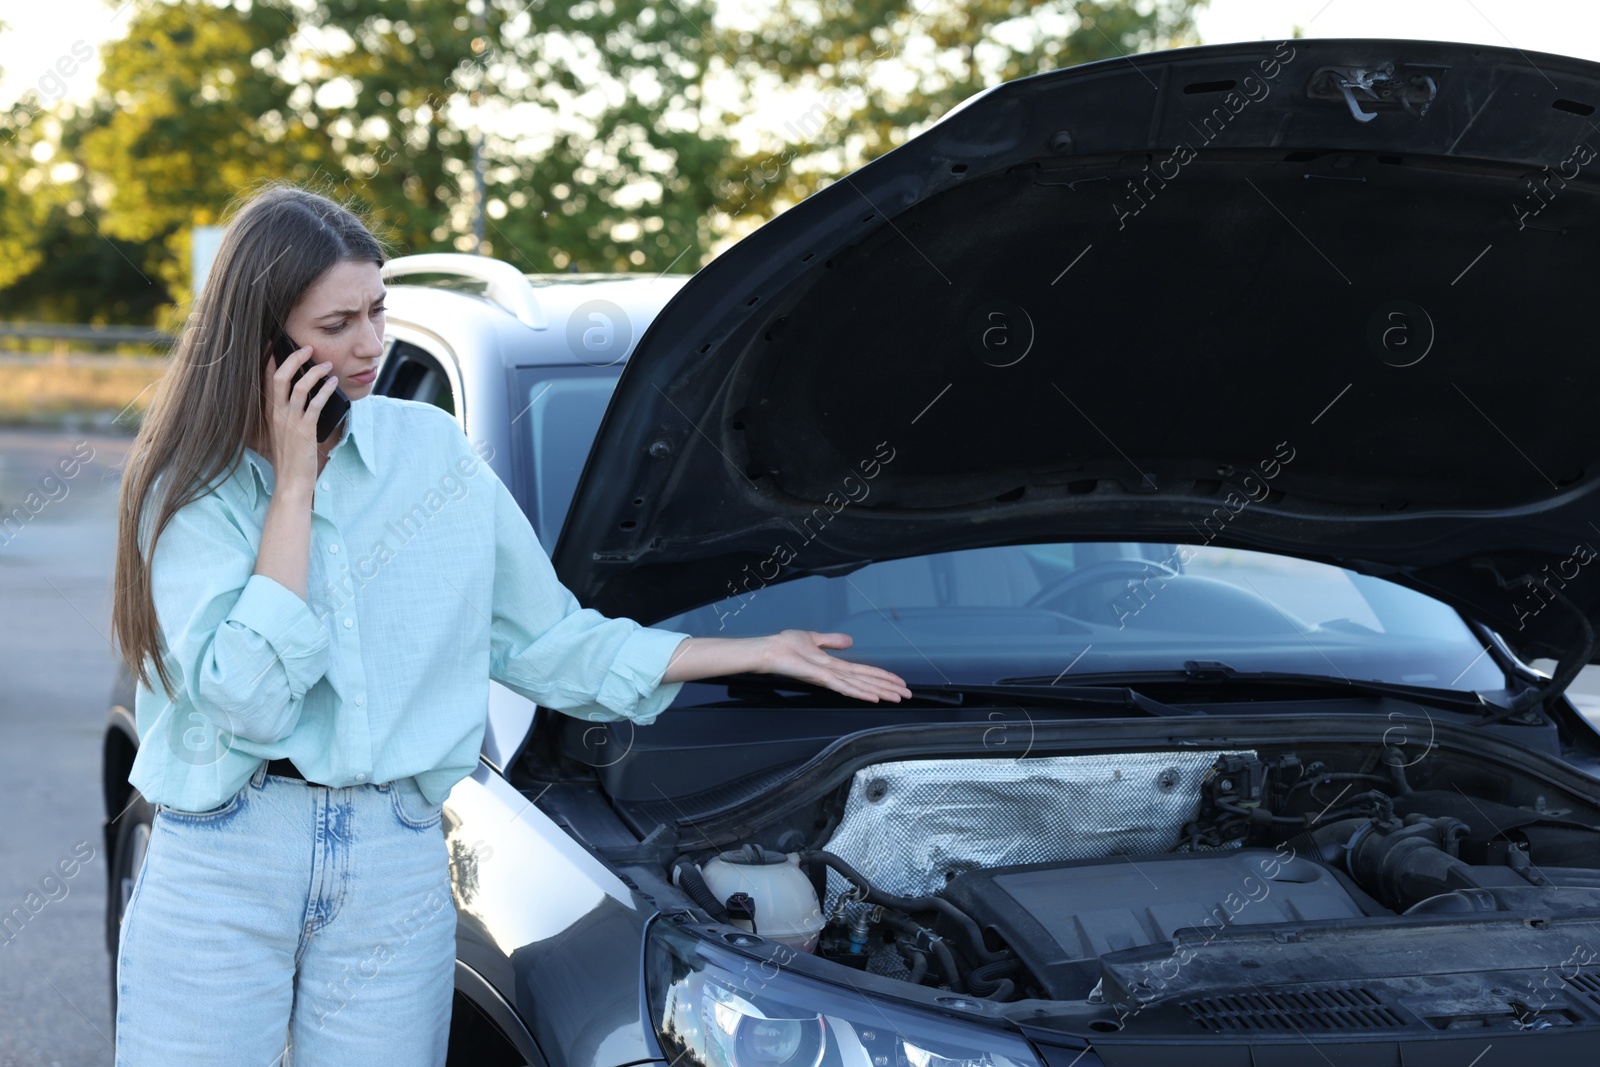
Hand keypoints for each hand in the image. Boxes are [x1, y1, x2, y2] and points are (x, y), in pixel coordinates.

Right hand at [260, 344, 336, 491]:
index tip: (275, 342)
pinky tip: (334, 383)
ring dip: (314, 372)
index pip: (265, 379)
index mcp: (269, 412)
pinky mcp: (305, 430)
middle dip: (293, 358)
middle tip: (307, 347)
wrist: (291, 481)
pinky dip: (325, 390)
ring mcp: (290, 421)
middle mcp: (276, 414)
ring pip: (298, 387)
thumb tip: (301, 394)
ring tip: (327, 364)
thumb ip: (286, 413)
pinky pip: (315, 404)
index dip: (269, 359)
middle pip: (279, 377)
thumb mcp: (282, 431)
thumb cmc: (290, 457)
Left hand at [757, 630, 911, 702]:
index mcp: (833, 666)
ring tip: (896, 697)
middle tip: (906, 694)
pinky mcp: (819, 677)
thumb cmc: (785, 646)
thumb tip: (849, 641)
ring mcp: (827, 678)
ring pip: (859, 686)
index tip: (898, 682)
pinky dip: (858, 691)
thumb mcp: (814, 639)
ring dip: (879, 691)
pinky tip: (872, 696)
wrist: (768, 651)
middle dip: (887, 688)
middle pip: (866, 681)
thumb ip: (832, 641)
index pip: (863, 672)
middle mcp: (833, 674)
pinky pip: (843, 686)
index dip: (882, 677)